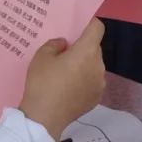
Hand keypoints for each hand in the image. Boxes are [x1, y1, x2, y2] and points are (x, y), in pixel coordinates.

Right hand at [19, 18, 106, 140]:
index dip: (89, 23)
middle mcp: (98, 65)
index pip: (97, 28)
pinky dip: (85, 80)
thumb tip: (64, 44)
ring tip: (66, 74)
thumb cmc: (42, 82)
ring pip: (94, 65)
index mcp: (87, 51)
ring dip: (84, 65)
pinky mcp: (97, 97)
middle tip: (64, 54)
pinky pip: (93, 81)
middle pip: (94, 48)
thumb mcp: (41, 56)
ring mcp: (100, 83)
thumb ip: (55, 44)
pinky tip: (69, 89)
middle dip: (82, 48)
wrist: (44, 117)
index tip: (78, 26)